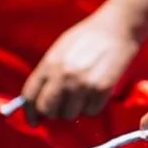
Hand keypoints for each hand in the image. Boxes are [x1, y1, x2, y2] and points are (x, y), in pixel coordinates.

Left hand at [23, 10, 143, 120]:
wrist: (118, 27)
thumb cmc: (87, 37)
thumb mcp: (59, 51)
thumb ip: (48, 74)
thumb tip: (39, 101)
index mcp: (49, 64)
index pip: (30, 96)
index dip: (30, 112)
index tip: (35, 120)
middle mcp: (63, 75)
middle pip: (48, 109)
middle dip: (53, 112)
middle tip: (62, 107)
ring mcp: (82, 83)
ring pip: (69, 114)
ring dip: (75, 109)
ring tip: (83, 96)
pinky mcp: (102, 89)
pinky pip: (91, 111)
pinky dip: (93, 107)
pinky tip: (96, 94)